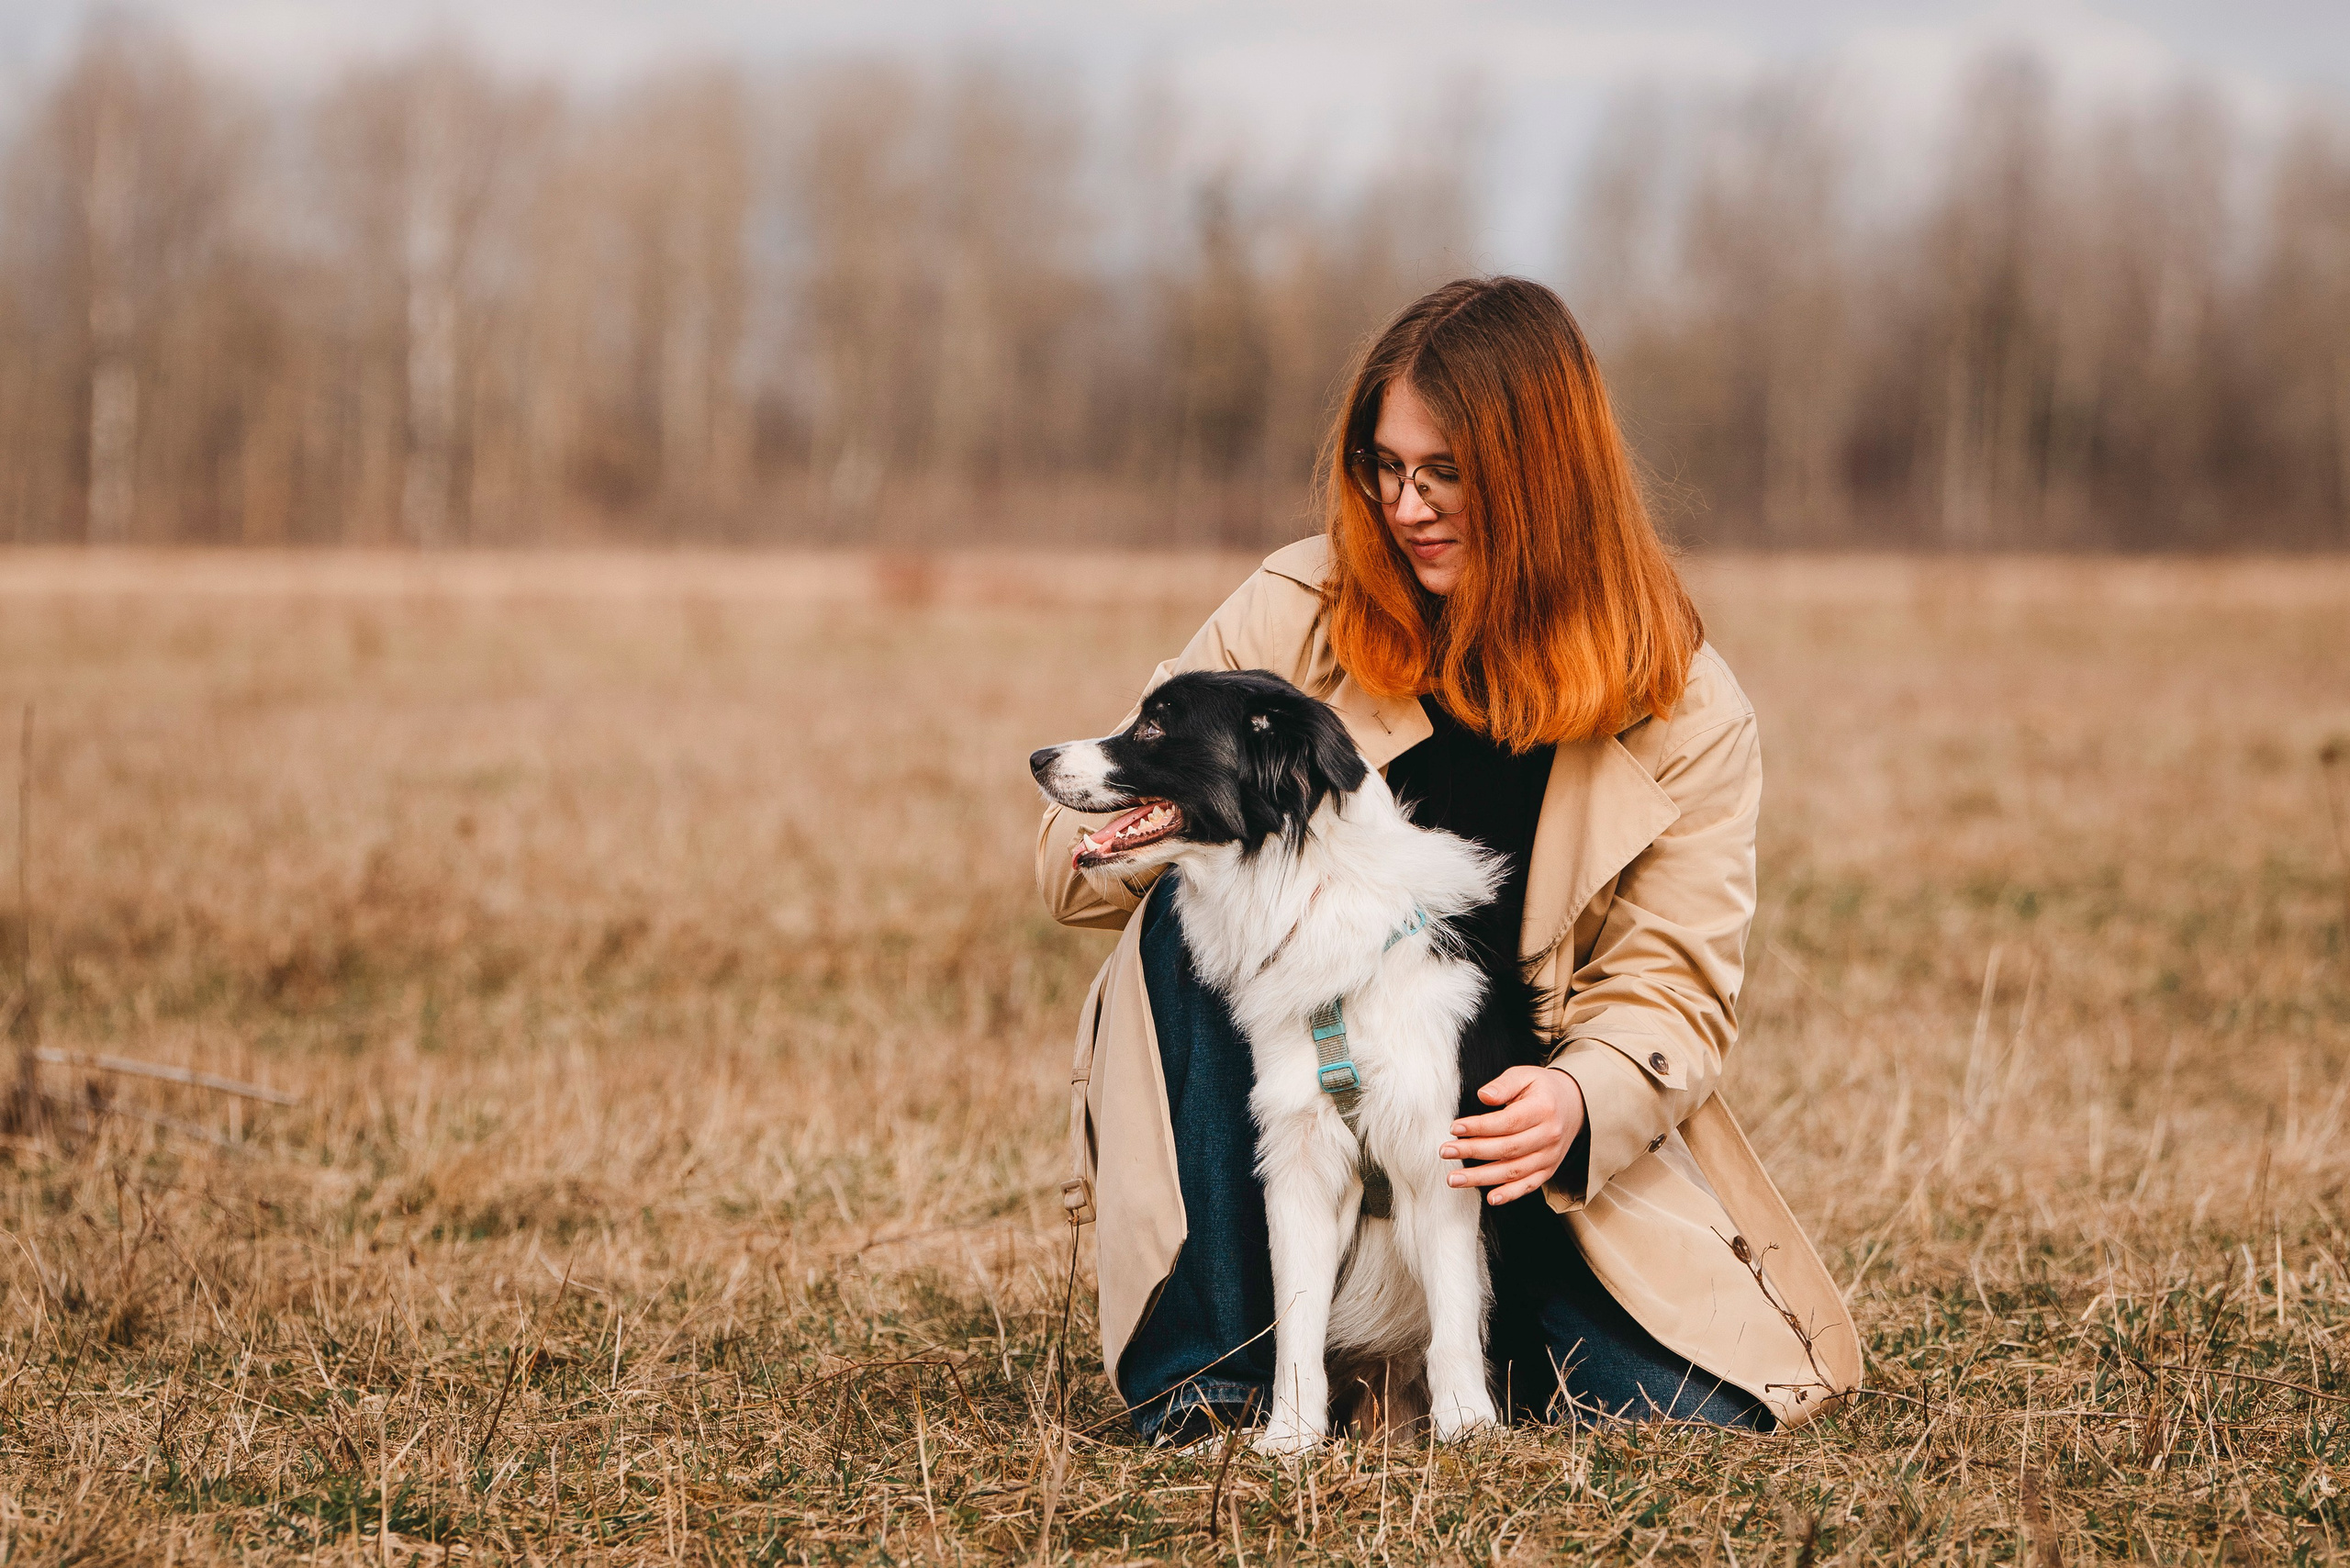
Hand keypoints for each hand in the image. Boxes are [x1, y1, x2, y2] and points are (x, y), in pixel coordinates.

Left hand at [1440, 1065, 1583, 1205]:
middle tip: (1445, 1152)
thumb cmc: (1542, 1089)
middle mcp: (1549, 1135)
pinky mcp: (1548, 1170)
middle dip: (1473, 1151)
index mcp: (1543, 1109)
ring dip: (1482, 1177)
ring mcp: (1549, 1156)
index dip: (1479, 1126)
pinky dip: (1510, 1194)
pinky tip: (1490, 1198)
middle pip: (1507, 1148)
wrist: (1573, 1105)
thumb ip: (1504, 1084)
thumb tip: (1483, 1096)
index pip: (1508, 1122)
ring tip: (1454, 1178)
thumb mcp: (1525, 1075)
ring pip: (1514, 1171)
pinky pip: (1529, 1186)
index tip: (1455, 1128)